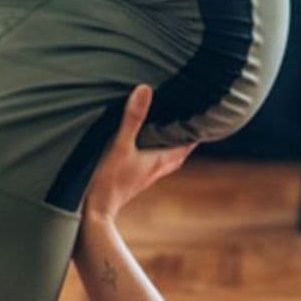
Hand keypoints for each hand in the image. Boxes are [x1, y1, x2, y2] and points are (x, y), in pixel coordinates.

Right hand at [81, 85, 191, 225]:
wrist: (94, 211)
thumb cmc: (109, 179)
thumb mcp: (120, 144)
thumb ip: (132, 118)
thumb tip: (145, 89)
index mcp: (159, 160)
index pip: (187, 145)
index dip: (198, 132)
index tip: (206, 118)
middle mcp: (156, 169)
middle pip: (179, 153)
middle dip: (186, 139)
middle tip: (191, 122)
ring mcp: (144, 176)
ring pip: (166, 160)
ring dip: (171, 146)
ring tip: (170, 131)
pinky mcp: (132, 180)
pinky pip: (151, 164)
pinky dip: (155, 153)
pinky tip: (144, 148)